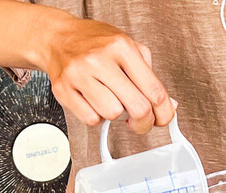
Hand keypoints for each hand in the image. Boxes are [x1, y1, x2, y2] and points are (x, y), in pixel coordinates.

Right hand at [42, 16, 173, 133]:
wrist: (58, 37)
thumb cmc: (95, 43)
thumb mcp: (128, 48)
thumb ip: (149, 76)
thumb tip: (168, 106)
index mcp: (122, 47)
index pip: (154, 91)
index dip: (164, 113)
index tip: (162, 119)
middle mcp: (100, 59)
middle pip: (138, 107)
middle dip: (143, 121)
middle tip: (140, 120)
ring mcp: (80, 75)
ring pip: (113, 114)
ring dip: (115, 113)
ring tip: (110, 99)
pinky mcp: (64, 90)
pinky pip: (91, 119)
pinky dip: (96, 116)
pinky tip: (94, 101)